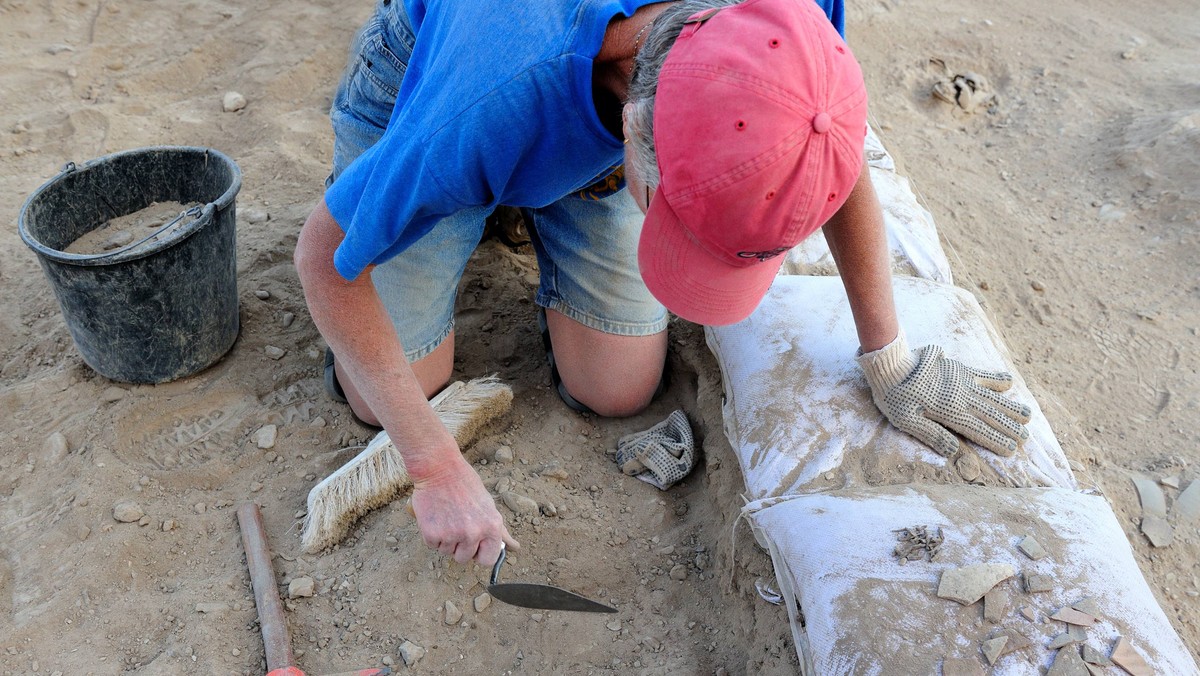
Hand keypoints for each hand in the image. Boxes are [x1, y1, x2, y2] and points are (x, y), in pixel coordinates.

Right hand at [409, 456, 518, 564]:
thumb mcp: (489, 505)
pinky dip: (431, 535)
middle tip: (456, 524)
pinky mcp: (432, 535)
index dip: (479, 554)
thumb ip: (500, 530)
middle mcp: (473, 533)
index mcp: (492, 527)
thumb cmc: (465, 484)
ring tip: (446, 517)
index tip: (474, 545)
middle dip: (459, 546)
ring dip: (445, 540)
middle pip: (464, 559)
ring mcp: (452, 535)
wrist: (439, 468)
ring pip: (446, 552)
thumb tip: (515, 547)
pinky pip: (432, 546)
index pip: (487, 560)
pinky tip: (435, 517)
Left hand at [857, 330, 1031, 456]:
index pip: (980, 431)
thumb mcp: (907, 422)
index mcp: (950, 413)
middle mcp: (962, 397)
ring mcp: (962, 381)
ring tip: (1027, 415)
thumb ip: (932, 435)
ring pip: (993, 397)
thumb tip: (955, 452)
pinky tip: (1009, 383)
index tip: (1012, 450)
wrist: (891, 364)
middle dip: (1010, 427)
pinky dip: (997, 379)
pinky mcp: (958, 369)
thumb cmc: (895, 396)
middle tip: (1026, 438)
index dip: (997, 440)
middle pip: (991, 415)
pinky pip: (983, 375)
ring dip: (1010, 406)